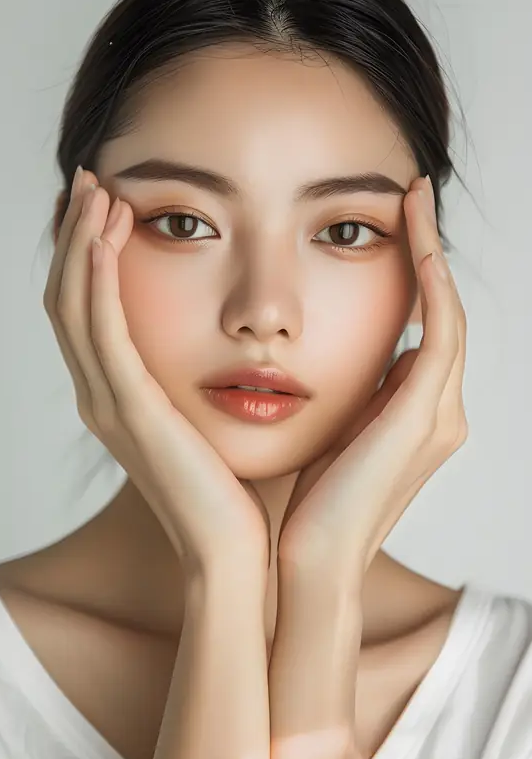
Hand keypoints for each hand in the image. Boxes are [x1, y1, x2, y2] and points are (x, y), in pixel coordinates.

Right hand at [43, 168, 269, 577]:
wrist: (238, 554)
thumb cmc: (237, 488)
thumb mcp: (213, 418)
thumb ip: (204, 377)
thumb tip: (237, 340)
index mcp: (121, 398)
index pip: (88, 311)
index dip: (87, 255)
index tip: (106, 204)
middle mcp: (101, 397)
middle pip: (68, 298)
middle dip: (76, 235)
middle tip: (90, 180)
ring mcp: (109, 405)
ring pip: (75, 305)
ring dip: (81, 243)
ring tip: (97, 190)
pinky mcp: (130, 410)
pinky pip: (103, 330)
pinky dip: (99, 278)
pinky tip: (108, 236)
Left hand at [277, 175, 467, 577]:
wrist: (309, 564)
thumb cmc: (310, 507)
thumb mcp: (333, 438)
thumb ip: (350, 401)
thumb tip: (339, 362)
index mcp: (418, 416)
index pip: (425, 328)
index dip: (416, 274)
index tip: (394, 225)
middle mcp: (441, 410)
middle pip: (444, 312)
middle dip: (429, 249)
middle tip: (412, 194)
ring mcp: (439, 414)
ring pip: (448, 313)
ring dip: (431, 251)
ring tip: (413, 199)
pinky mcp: (422, 417)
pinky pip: (438, 331)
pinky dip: (430, 284)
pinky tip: (413, 241)